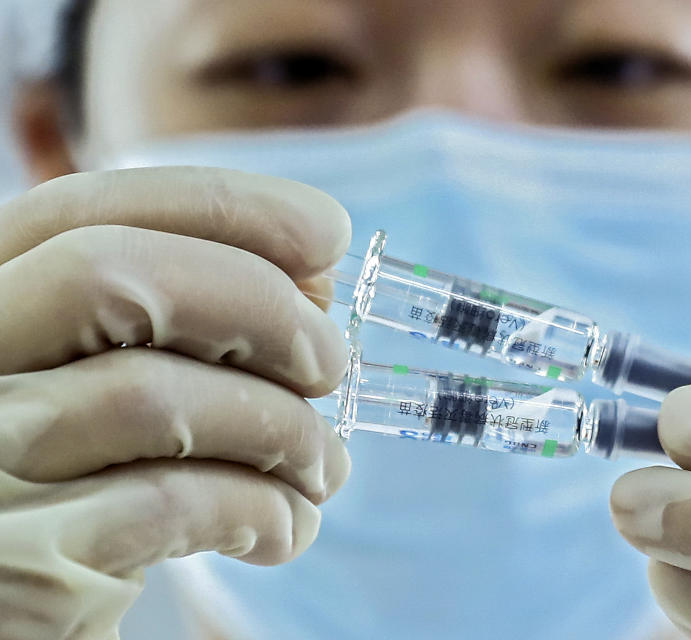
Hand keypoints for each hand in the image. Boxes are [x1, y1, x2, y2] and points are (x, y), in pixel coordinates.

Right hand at [0, 168, 351, 638]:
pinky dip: (263, 508)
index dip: (220, 205)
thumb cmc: (85, 493)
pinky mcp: (14, 571)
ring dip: (282, 428)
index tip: (328, 231)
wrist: (25, 617)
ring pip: (151, 395)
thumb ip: (182, 322)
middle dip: (259, 306)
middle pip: (107, 273)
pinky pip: (171, 504)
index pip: (80, 210)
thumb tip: (314, 279)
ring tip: (322, 466)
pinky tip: (287, 527)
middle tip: (331, 363)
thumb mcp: (112, 389)